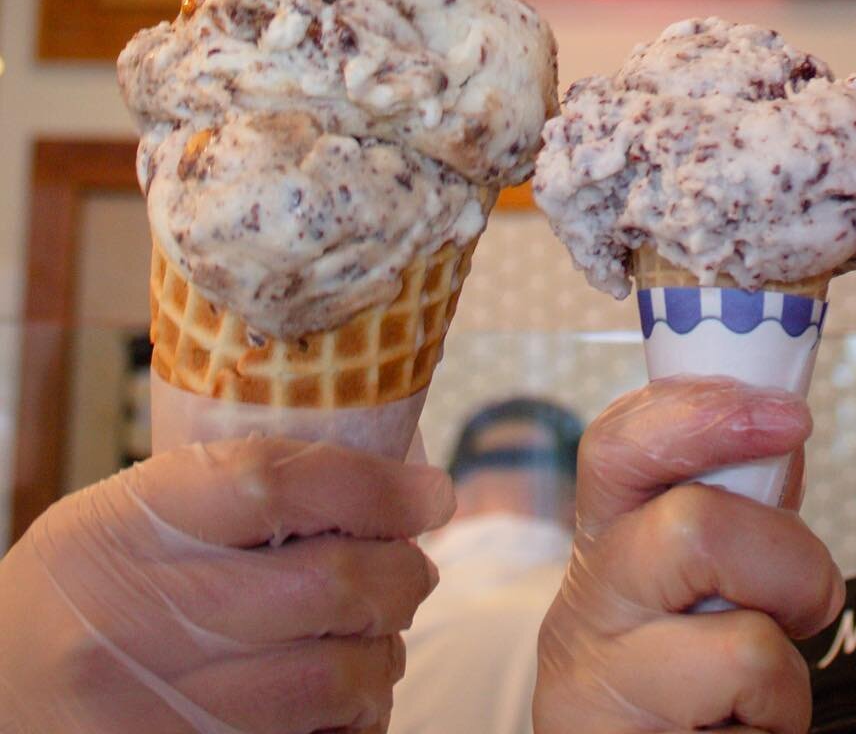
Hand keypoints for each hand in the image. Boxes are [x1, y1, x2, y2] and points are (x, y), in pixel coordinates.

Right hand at [0, 437, 454, 732]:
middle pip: (327, 585)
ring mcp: (153, 709)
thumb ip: (244, 488)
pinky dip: (351, 720)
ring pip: (331, 677)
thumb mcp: (136, 509)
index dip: (377, 487)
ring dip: (385, 654)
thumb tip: (391, 484)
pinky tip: (347, 698)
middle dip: (402, 573)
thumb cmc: (87, 584)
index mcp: (133, 526)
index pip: (280, 483)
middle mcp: (136, 618)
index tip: (431, 494)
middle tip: (413, 568)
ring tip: (380, 637)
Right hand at [532, 376, 844, 733]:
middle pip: (693, 529)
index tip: (788, 417)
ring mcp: (598, 683)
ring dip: (787, 662)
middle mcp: (585, 603)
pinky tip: (738, 728)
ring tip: (762, 687)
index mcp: (604, 541)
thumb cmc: (683, 679)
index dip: (703, 414)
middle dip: (787, 556)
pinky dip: (779, 720)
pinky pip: (754, 725)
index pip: (618, 447)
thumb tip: (780, 428)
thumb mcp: (696, 580)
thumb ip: (736, 507)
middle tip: (808, 598)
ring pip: (745, 641)